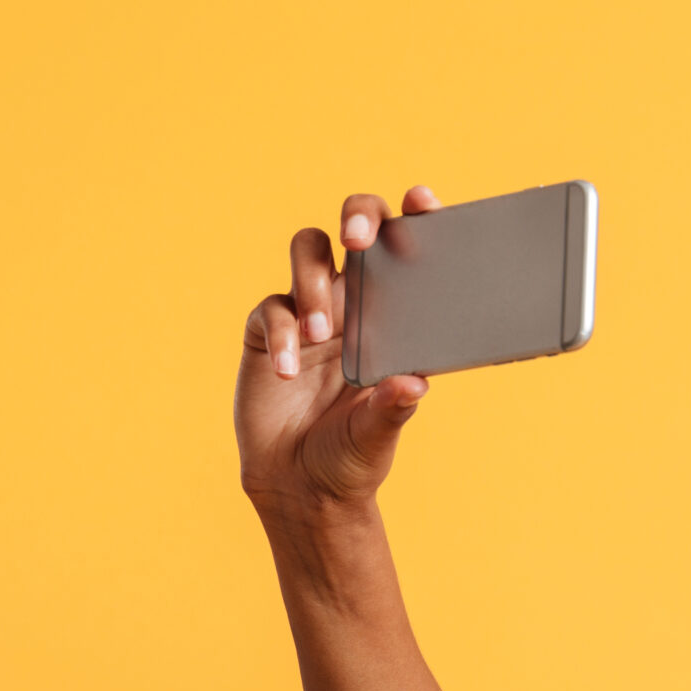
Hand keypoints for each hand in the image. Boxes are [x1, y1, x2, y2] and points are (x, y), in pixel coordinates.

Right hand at [233, 185, 441, 519]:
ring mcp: (309, 311)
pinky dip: (281, 333)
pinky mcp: (267, 330)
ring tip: (321, 334)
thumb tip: (415, 383)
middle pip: (353, 228)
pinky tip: (288, 370)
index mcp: (395, 317)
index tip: (423, 202)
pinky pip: (271, 308)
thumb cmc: (351, 456)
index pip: (407, 254)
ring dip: (312, 280)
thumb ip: (395, 407)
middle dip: (358, 216)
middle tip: (358, 238)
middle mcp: (354, 303)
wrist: (300, 488)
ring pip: (307, 251)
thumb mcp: (379, 434)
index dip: (415, 218)